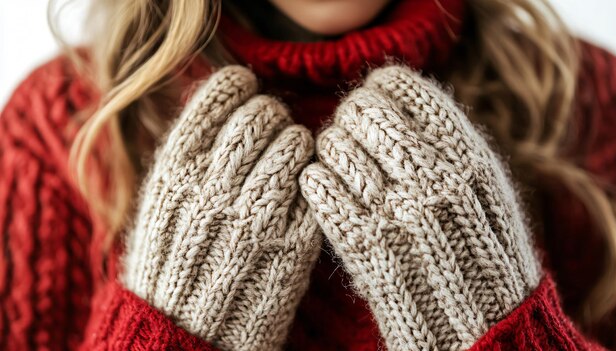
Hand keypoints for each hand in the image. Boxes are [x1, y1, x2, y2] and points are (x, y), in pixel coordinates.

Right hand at [123, 66, 321, 350]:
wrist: (184, 331)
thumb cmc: (171, 264)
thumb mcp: (161, 202)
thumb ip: (189, 152)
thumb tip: (223, 102)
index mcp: (177, 170)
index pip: (221, 94)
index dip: (240, 86)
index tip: (247, 91)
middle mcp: (218, 187)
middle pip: (263, 114)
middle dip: (272, 113)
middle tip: (272, 127)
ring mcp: (258, 215)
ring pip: (296, 143)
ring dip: (297, 142)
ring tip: (289, 156)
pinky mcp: (294, 243)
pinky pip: (313, 186)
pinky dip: (311, 178)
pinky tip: (298, 188)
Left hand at [299, 66, 540, 350]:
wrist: (481, 320)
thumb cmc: (482, 246)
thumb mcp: (484, 183)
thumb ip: (445, 137)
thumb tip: (395, 94)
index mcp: (462, 152)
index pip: (398, 85)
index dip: (377, 90)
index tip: (374, 103)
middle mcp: (427, 175)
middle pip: (360, 110)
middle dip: (349, 117)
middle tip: (352, 134)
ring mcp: (392, 208)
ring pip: (333, 144)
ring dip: (330, 150)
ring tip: (342, 167)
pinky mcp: (361, 241)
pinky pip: (317, 186)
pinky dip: (315, 181)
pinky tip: (328, 190)